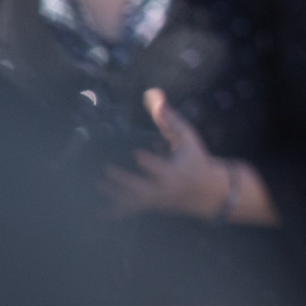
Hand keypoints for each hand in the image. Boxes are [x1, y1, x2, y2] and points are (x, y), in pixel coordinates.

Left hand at [104, 89, 275, 222]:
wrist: (208, 191)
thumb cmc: (196, 159)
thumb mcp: (188, 137)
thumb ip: (169, 118)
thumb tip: (152, 93)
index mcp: (175, 171)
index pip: (162, 167)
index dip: (150, 162)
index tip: (137, 153)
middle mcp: (163, 188)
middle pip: (141, 187)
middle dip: (124, 180)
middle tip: (106, 169)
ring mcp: (155, 199)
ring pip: (131, 200)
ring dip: (113, 193)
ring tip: (96, 182)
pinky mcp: (150, 206)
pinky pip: (130, 211)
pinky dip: (114, 212)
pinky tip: (98, 212)